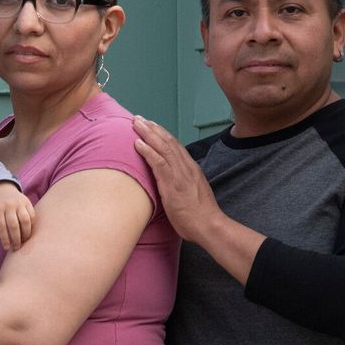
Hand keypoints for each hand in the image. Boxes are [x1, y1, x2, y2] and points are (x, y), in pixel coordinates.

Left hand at [0, 181, 37, 250]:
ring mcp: (19, 203)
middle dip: (16, 238)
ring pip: (25, 220)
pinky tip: (28, 231)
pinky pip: (32, 215)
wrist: (3, 188)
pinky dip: (31, 225)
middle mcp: (9, 205)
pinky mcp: (27, 202)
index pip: (1, 226)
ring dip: (26, 233)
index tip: (6, 247)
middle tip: (17, 247)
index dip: (4, 238)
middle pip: (13, 225)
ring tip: (24, 240)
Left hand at [132, 116, 222, 244]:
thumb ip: (184, 184)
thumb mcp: (192, 194)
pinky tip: (138, 143)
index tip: (151, 125)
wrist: (209, 225)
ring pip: (163, 147)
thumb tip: (173, 183)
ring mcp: (180, 174)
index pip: (175, 146)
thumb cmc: (200, 216)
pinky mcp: (173, 184)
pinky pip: (159, 163)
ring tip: (135, 123)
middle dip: (152, 128)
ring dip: (148, 134)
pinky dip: (148, 151)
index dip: (162, 134)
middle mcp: (186, 167)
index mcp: (191, 169)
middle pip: (168, 141)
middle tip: (139, 118)